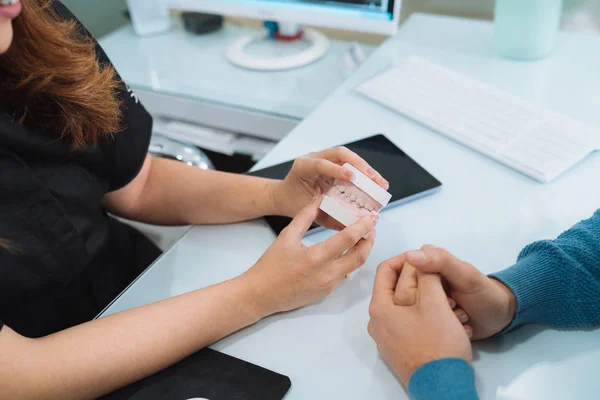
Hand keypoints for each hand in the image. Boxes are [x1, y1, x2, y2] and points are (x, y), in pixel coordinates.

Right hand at [244, 197, 377, 315]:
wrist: (261, 294)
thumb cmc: (271, 266)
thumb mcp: (286, 237)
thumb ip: (304, 217)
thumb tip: (318, 200)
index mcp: (317, 257)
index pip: (348, 239)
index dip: (363, 226)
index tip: (371, 217)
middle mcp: (327, 273)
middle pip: (360, 256)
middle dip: (370, 240)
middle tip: (372, 227)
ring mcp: (329, 285)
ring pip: (354, 267)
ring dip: (362, 251)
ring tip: (363, 237)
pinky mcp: (327, 292)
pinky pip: (344, 274)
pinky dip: (350, 261)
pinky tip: (347, 252)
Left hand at [273, 147, 388, 229]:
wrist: (286, 195)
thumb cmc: (294, 203)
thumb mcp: (307, 212)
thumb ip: (325, 216)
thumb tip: (349, 226)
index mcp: (302, 167)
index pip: (320, 164)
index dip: (336, 169)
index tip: (350, 176)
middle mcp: (314, 157)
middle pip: (339, 154)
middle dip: (359, 166)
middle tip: (373, 179)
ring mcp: (324, 157)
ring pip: (348, 157)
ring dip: (366, 168)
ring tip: (380, 182)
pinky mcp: (333, 162)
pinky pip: (351, 163)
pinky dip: (364, 172)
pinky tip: (375, 181)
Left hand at [368, 256, 471, 385]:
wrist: (443, 387)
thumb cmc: (437, 343)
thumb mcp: (435, 303)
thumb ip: (426, 275)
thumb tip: (419, 255)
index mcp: (379, 308)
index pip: (386, 270)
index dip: (407, 259)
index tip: (427, 258)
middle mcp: (377, 322)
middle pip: (396, 288)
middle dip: (421, 281)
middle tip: (443, 281)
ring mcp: (387, 337)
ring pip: (406, 306)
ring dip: (428, 298)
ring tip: (450, 301)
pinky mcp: (399, 348)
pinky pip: (409, 322)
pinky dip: (426, 314)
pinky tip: (447, 317)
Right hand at [405, 245, 516, 339]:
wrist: (499, 318)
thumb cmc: (484, 293)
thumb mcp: (466, 276)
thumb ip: (440, 262)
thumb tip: (409, 255)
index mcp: (423, 264)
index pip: (397, 273)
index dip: (410, 286)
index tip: (431, 295)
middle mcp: (417, 281)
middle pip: (401, 294)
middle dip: (426, 304)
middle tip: (452, 306)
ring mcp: (420, 300)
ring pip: (407, 311)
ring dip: (432, 318)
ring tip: (455, 317)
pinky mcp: (425, 318)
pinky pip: (417, 324)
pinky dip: (434, 329)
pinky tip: (450, 329)